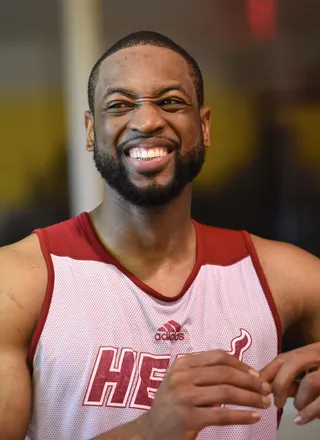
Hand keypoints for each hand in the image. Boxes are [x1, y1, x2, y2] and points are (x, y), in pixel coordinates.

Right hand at [143, 350, 271, 439]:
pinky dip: (243, 416)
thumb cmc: (171, 404)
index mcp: (182, 364)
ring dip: (251, 397)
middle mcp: (181, 377)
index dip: (240, 364)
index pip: (218, 356)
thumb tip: (240, 370)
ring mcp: (184, 397)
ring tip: (264, 403)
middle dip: (250, 381)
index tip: (256, 373)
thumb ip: (202, 372)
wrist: (150, 431)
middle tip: (266, 389)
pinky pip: (222, 415)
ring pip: (226, 392)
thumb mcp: (181, 380)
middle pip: (225, 373)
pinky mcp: (188, 418)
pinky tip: (254, 418)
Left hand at [260, 343, 319, 425]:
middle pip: (294, 360)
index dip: (268, 370)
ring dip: (299, 400)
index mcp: (313, 350)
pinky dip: (310, 412)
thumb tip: (268, 386)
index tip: (257, 385)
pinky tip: (301, 420)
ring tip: (298, 409)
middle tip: (274, 401)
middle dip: (279, 382)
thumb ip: (294, 377)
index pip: (285, 356)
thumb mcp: (312, 370)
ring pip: (311, 381)